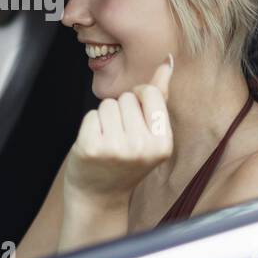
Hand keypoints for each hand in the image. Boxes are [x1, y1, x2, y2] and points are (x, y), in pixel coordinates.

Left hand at [64, 55, 173, 204]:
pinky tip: (94, 146)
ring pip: (107, 105)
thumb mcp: (151, 133)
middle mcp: (142, 148)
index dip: (139, 100)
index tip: (136, 121)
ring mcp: (116, 149)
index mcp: (163, 144)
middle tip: (120, 140)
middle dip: (121, 113)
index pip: (150, 93)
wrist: (99, 196)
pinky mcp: (91, 148)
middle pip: (126, 98)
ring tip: (108, 142)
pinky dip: (90, 126)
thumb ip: (160, 95)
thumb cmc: (126, 160)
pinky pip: (91, 115)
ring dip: (105, 119)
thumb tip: (167, 61)